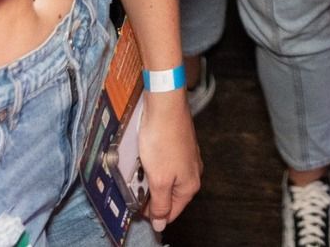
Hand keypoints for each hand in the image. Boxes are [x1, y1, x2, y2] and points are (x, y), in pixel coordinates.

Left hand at [135, 91, 200, 230]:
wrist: (165, 105)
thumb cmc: (163, 140)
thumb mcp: (158, 180)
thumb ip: (160, 205)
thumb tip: (161, 224)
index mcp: (190, 185)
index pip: (171, 212)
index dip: (153, 214)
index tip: (137, 209)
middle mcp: (193, 172)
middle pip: (170, 195)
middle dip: (152, 196)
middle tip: (136, 189)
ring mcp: (188, 157)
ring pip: (168, 178)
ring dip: (152, 178)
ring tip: (140, 170)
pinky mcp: (180, 144)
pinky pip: (166, 163)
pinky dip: (155, 164)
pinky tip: (146, 156)